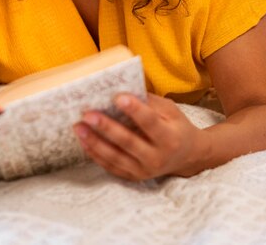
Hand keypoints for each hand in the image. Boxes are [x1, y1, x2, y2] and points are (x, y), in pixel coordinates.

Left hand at [73, 93, 202, 180]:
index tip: (118, 97)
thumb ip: (149, 101)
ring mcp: (144, 171)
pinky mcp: (133, 177)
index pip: (150, 123)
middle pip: (128, 142)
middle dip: (106, 127)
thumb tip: (123, 88)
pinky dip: (95, 154)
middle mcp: (157, 158)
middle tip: (88, 114)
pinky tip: (83, 141)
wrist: (187, 157)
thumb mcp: (170, 110)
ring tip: (79, 127)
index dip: (134, 110)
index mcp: (170, 138)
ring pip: (115, 157)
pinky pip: (111, 166)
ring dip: (94, 142)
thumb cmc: (176, 126)